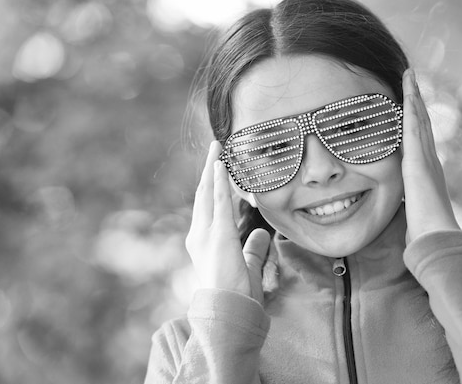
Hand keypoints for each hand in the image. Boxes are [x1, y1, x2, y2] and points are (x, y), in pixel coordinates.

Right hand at [185, 141, 270, 302]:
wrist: (229, 312)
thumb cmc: (237, 296)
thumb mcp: (248, 266)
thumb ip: (253, 249)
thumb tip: (262, 235)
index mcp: (204, 242)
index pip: (208, 208)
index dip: (213, 186)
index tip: (219, 169)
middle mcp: (199, 235)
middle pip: (203, 195)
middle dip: (210, 170)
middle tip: (215, 150)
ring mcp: (206, 234)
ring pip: (208, 193)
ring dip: (213, 168)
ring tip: (217, 148)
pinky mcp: (218, 234)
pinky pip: (219, 201)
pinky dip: (220, 181)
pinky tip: (222, 164)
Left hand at [401, 69, 459, 242]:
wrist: (437, 238)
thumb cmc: (425, 231)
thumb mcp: (414, 212)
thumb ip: (410, 205)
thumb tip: (408, 213)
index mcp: (427, 171)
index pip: (420, 138)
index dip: (416, 118)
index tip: (410, 101)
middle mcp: (429, 160)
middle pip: (423, 122)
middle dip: (416, 99)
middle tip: (411, 78)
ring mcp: (425, 159)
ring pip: (419, 120)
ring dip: (414, 97)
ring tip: (410, 76)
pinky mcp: (417, 162)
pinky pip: (414, 130)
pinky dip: (411, 111)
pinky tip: (408, 94)